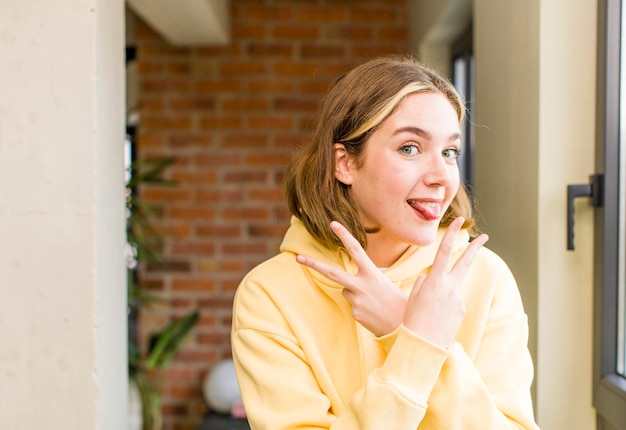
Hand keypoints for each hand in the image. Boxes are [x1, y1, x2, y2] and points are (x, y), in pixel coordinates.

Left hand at [296, 221, 406, 336]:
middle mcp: (362, 285)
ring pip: (345, 290)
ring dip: (355, 293)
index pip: (356, 249)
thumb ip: (370, 273)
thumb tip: (361, 269)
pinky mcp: (354, 312)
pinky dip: (359, 306)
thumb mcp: (386, 280)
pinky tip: (372, 311)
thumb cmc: (396, 299)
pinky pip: (351, 304)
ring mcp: (356, 299)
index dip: (344, 235)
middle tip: (298, 257)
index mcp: (372, 273)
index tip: (333, 224)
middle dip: (313, 264)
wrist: (403, 325)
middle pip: (332, 272)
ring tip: (373, 301)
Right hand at [404, 217, 488, 347]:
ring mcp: (458, 299)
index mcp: (435, 281)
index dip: (451, 234)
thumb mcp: (414, 296)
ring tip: (430, 312)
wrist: (423, 345)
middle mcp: (450, 288)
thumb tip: (432, 278)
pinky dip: (444, 308)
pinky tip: (436, 319)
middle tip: (485, 236)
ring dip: (442, 296)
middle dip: (474, 248)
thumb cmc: (412, 319)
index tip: (458, 221)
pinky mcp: (462, 311)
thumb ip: (424, 283)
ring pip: (450, 289)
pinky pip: (452, 303)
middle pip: (465, 262)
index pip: (444, 251)